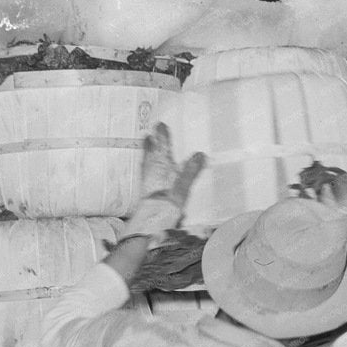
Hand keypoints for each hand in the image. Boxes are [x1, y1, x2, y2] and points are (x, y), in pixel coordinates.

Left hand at [128, 123, 206, 244]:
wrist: (152, 222)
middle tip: (148, 135)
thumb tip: (200, 154)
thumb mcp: (183, 185)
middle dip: (151, 144)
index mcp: (161, 166)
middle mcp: (152, 171)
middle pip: (151, 153)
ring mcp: (147, 181)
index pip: (162, 146)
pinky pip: (146, 174)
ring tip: (146, 148)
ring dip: (147, 155)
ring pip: (146, 164)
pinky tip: (148, 172)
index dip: (162, 135)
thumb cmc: (167, 203)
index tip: (160, 124)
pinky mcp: (146, 192)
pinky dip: (147, 169)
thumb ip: (191, 170)